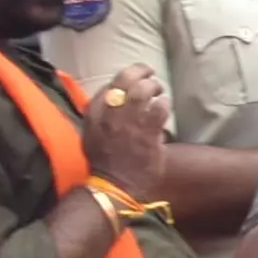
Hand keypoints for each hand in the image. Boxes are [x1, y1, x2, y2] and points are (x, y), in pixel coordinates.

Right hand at [83, 62, 168, 193]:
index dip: (123, 77)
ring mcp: (128, 122)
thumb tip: (118, 101)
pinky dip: (164, 103)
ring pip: (143, 90)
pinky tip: (165, 105)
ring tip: (159, 90)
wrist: (114, 186)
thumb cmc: (105, 162)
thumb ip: (102, 116)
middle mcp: (109, 114)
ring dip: (154, 86)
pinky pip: (159, 108)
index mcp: (93, 114)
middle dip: (139, 71)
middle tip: (149, 72)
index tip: (132, 77)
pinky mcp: (147, 133)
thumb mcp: (93, 134)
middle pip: (124, 79)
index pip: (108, 85)